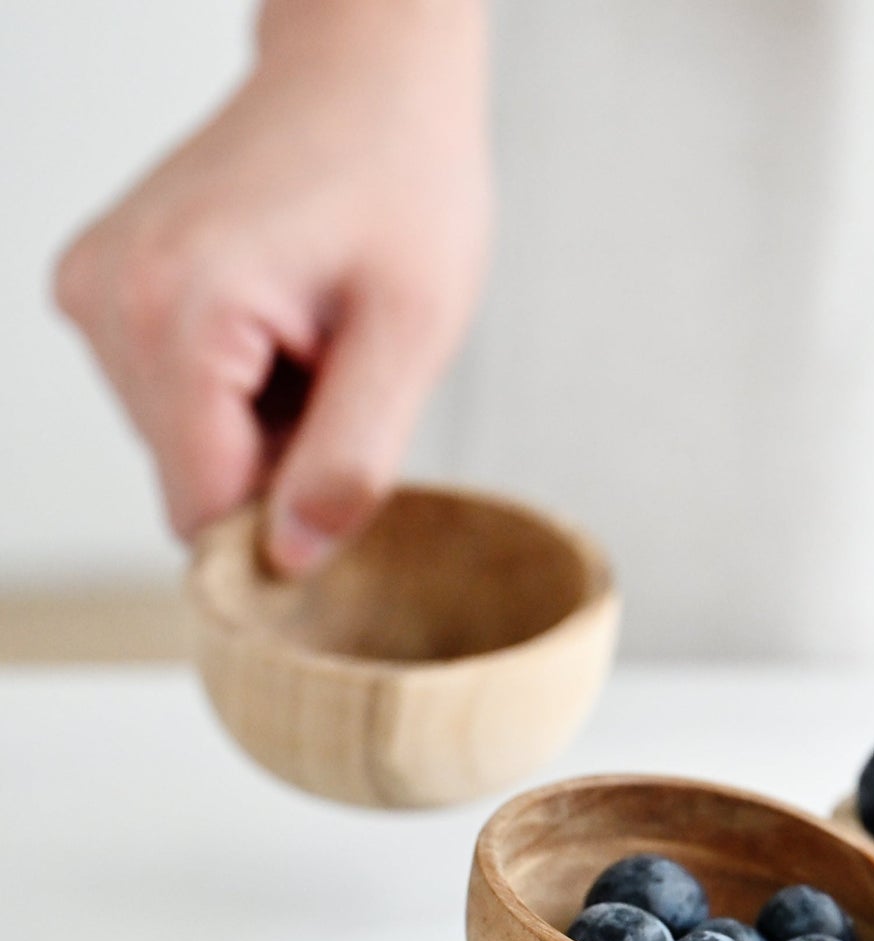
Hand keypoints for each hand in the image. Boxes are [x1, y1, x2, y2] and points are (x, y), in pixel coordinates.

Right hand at [54, 0, 491, 574]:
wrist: (366, 79)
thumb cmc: (402, 185)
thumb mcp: (410, 336)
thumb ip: (350, 459)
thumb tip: (292, 559)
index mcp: (177, 314)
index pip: (202, 508)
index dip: (281, 524)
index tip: (344, 473)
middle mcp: (107, 302)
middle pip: (191, 480)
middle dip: (277, 463)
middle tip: (341, 376)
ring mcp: (94, 290)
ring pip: (182, 444)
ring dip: (259, 426)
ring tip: (313, 339)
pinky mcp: (102, 287)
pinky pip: (169, 397)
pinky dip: (234, 389)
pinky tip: (280, 324)